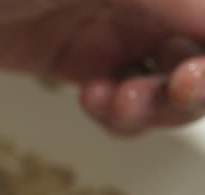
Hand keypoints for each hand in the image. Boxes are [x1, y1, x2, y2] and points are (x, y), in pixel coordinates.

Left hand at [0, 0, 204, 134]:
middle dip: (193, 82)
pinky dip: (120, 112)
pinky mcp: (62, 55)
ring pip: (164, 78)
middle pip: (196, 51)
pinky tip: (96, 101)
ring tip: (117, 104)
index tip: (190, 77)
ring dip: (159, 105)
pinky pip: (117, 95)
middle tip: (168, 92)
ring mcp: (102, 23)